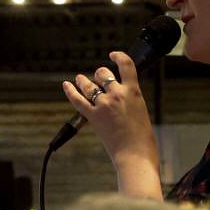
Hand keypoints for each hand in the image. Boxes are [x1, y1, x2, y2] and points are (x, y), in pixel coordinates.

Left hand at [62, 51, 158, 174]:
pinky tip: (66, 85)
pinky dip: (70, 91)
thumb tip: (121, 96)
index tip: (113, 55)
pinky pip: (77, 100)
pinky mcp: (93, 116)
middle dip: (100, 74)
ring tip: (80, 79)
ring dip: (83, 80)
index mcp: (133, 91)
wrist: (135, 154)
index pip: (126, 65)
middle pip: (103, 74)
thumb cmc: (143, 138)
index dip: (118, 56)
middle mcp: (117, 94)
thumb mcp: (141, 111)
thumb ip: (131, 100)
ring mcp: (103, 105)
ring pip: (89, 85)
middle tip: (99, 77)